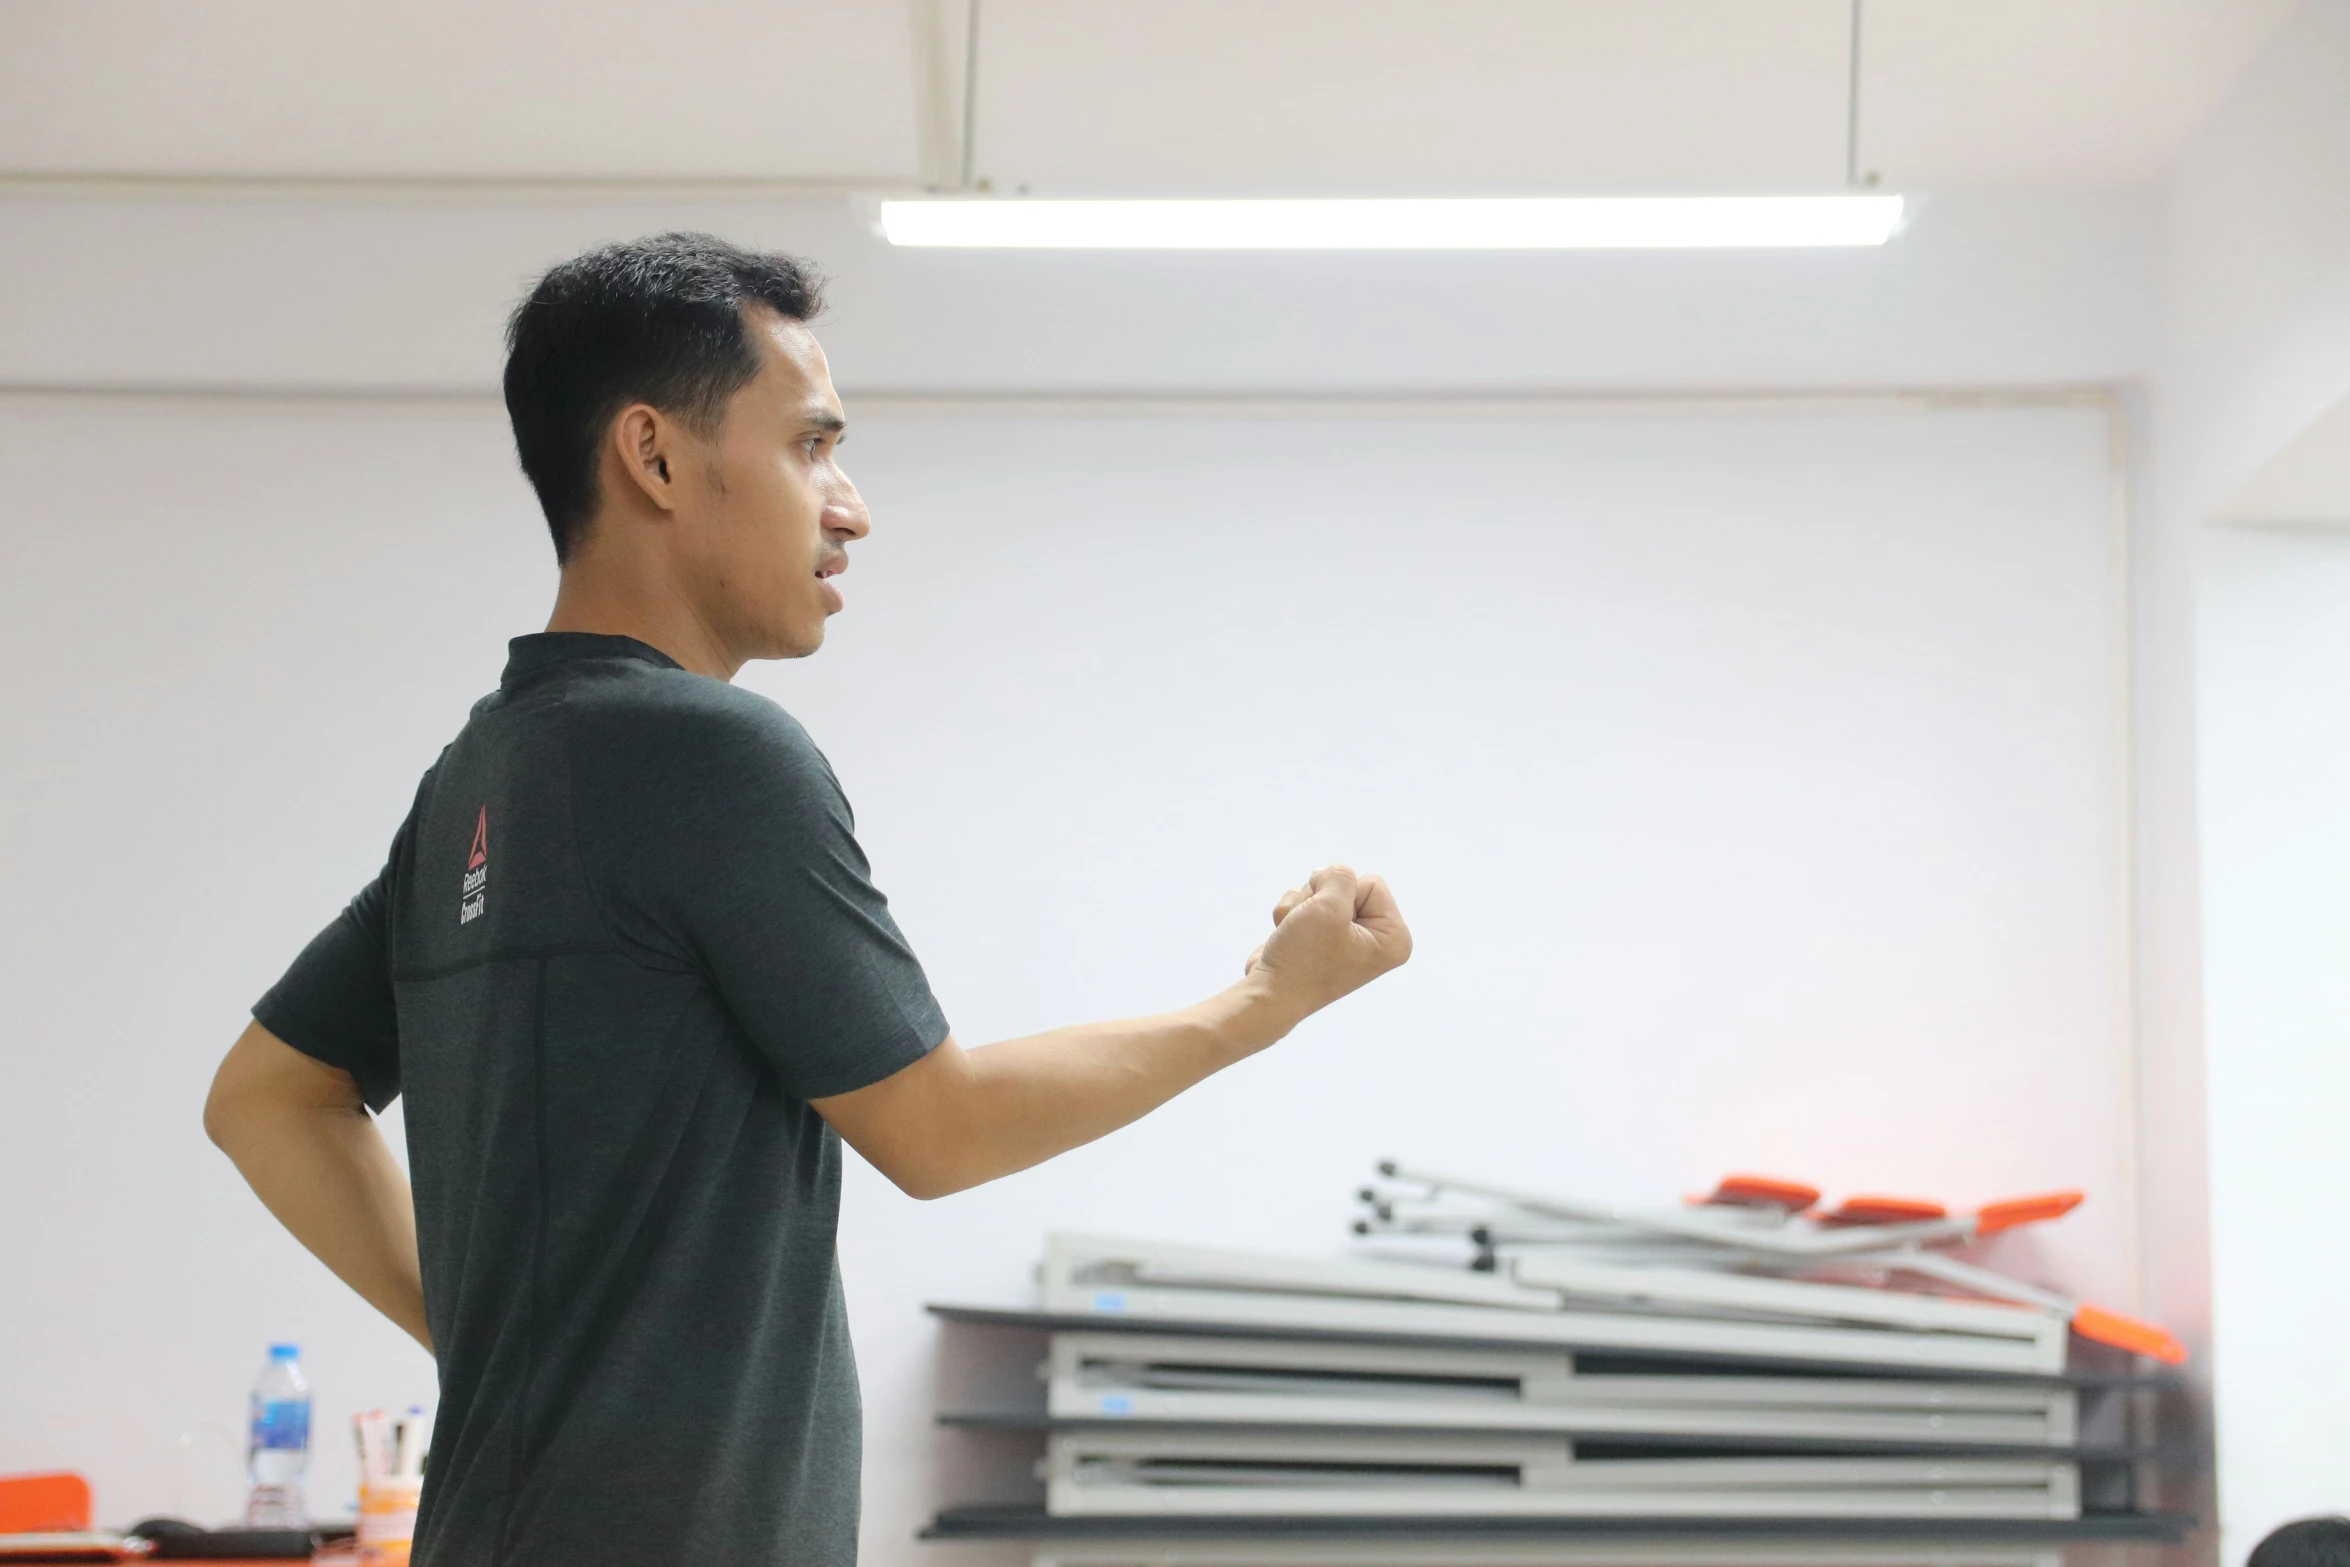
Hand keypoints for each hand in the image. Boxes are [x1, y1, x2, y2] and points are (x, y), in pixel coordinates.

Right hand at [1243, 865, 1412, 1019]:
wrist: (1269, 995)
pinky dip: (1291, 916)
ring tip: (1297, 936)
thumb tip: (1330, 874)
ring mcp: (1348, 939)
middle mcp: (1377, 940)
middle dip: (1319, 901)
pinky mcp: (1322, 939)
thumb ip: (1339, 876)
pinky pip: (1308, 904)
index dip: (1341, 896)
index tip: (1330, 927)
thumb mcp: (1327, 906)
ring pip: (1322, 892)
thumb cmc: (1304, 957)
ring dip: (1301, 908)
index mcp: (1394, 938)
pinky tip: (1288, 938)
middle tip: (1310, 932)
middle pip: (1347, 886)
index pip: (1371, 882)